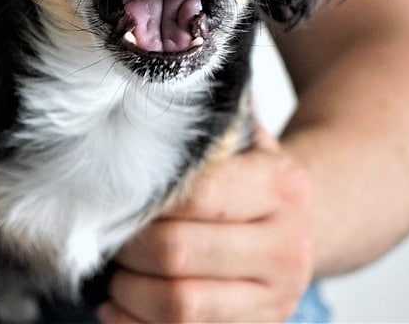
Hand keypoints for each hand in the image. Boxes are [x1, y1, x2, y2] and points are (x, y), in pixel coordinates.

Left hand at [102, 124, 313, 323]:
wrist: (301, 224)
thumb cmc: (250, 178)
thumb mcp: (241, 140)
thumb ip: (200, 127)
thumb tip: (135, 104)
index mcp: (282, 186)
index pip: (194, 195)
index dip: (143, 201)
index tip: (117, 197)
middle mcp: (287, 246)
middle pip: (177, 254)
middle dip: (127, 248)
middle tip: (108, 236)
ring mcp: (277, 297)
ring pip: (180, 305)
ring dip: (129, 293)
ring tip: (115, 274)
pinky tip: (120, 306)